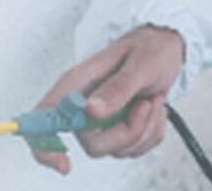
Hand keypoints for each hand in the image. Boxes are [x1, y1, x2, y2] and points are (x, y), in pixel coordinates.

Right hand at [32, 24, 183, 174]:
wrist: (168, 49)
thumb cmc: (148, 48)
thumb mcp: (138, 65)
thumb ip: (116, 89)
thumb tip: (90, 111)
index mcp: (78, 83)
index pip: (44, 115)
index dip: (43, 143)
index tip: (63, 162)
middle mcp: (85, 103)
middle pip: (90, 143)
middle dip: (125, 132)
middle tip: (142, 105)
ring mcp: (102, 119)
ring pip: (116, 149)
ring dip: (143, 129)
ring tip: (150, 100)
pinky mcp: (119, 128)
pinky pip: (134, 148)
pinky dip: (151, 133)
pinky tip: (153, 109)